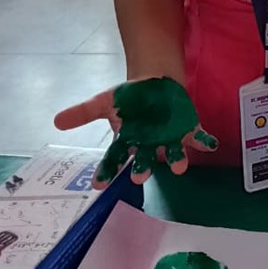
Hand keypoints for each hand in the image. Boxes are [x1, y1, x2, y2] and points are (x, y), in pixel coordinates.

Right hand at [54, 76, 218, 186]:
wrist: (155, 83)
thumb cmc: (130, 97)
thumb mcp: (104, 101)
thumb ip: (83, 113)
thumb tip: (56, 121)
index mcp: (127, 142)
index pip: (114, 160)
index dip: (107, 172)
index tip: (98, 185)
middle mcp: (148, 146)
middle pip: (145, 161)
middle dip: (143, 169)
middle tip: (139, 177)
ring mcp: (169, 140)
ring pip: (173, 154)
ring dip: (177, 160)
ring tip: (179, 167)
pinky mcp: (188, 130)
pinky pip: (198, 138)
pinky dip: (205, 142)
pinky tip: (211, 144)